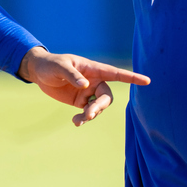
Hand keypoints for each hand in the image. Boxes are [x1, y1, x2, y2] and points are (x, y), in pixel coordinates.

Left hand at [19, 46, 149, 125]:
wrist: (39, 72)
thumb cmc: (51, 65)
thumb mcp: (59, 67)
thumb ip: (72, 75)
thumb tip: (86, 85)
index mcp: (93, 69)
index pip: (115, 73)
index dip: (131, 77)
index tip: (147, 81)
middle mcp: (94, 81)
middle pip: (106, 96)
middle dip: (100, 106)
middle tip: (88, 114)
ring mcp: (88, 92)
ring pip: (98, 107)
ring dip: (91, 115)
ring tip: (78, 121)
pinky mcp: (80, 102)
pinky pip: (88, 112)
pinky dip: (84, 119)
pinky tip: (75, 122)